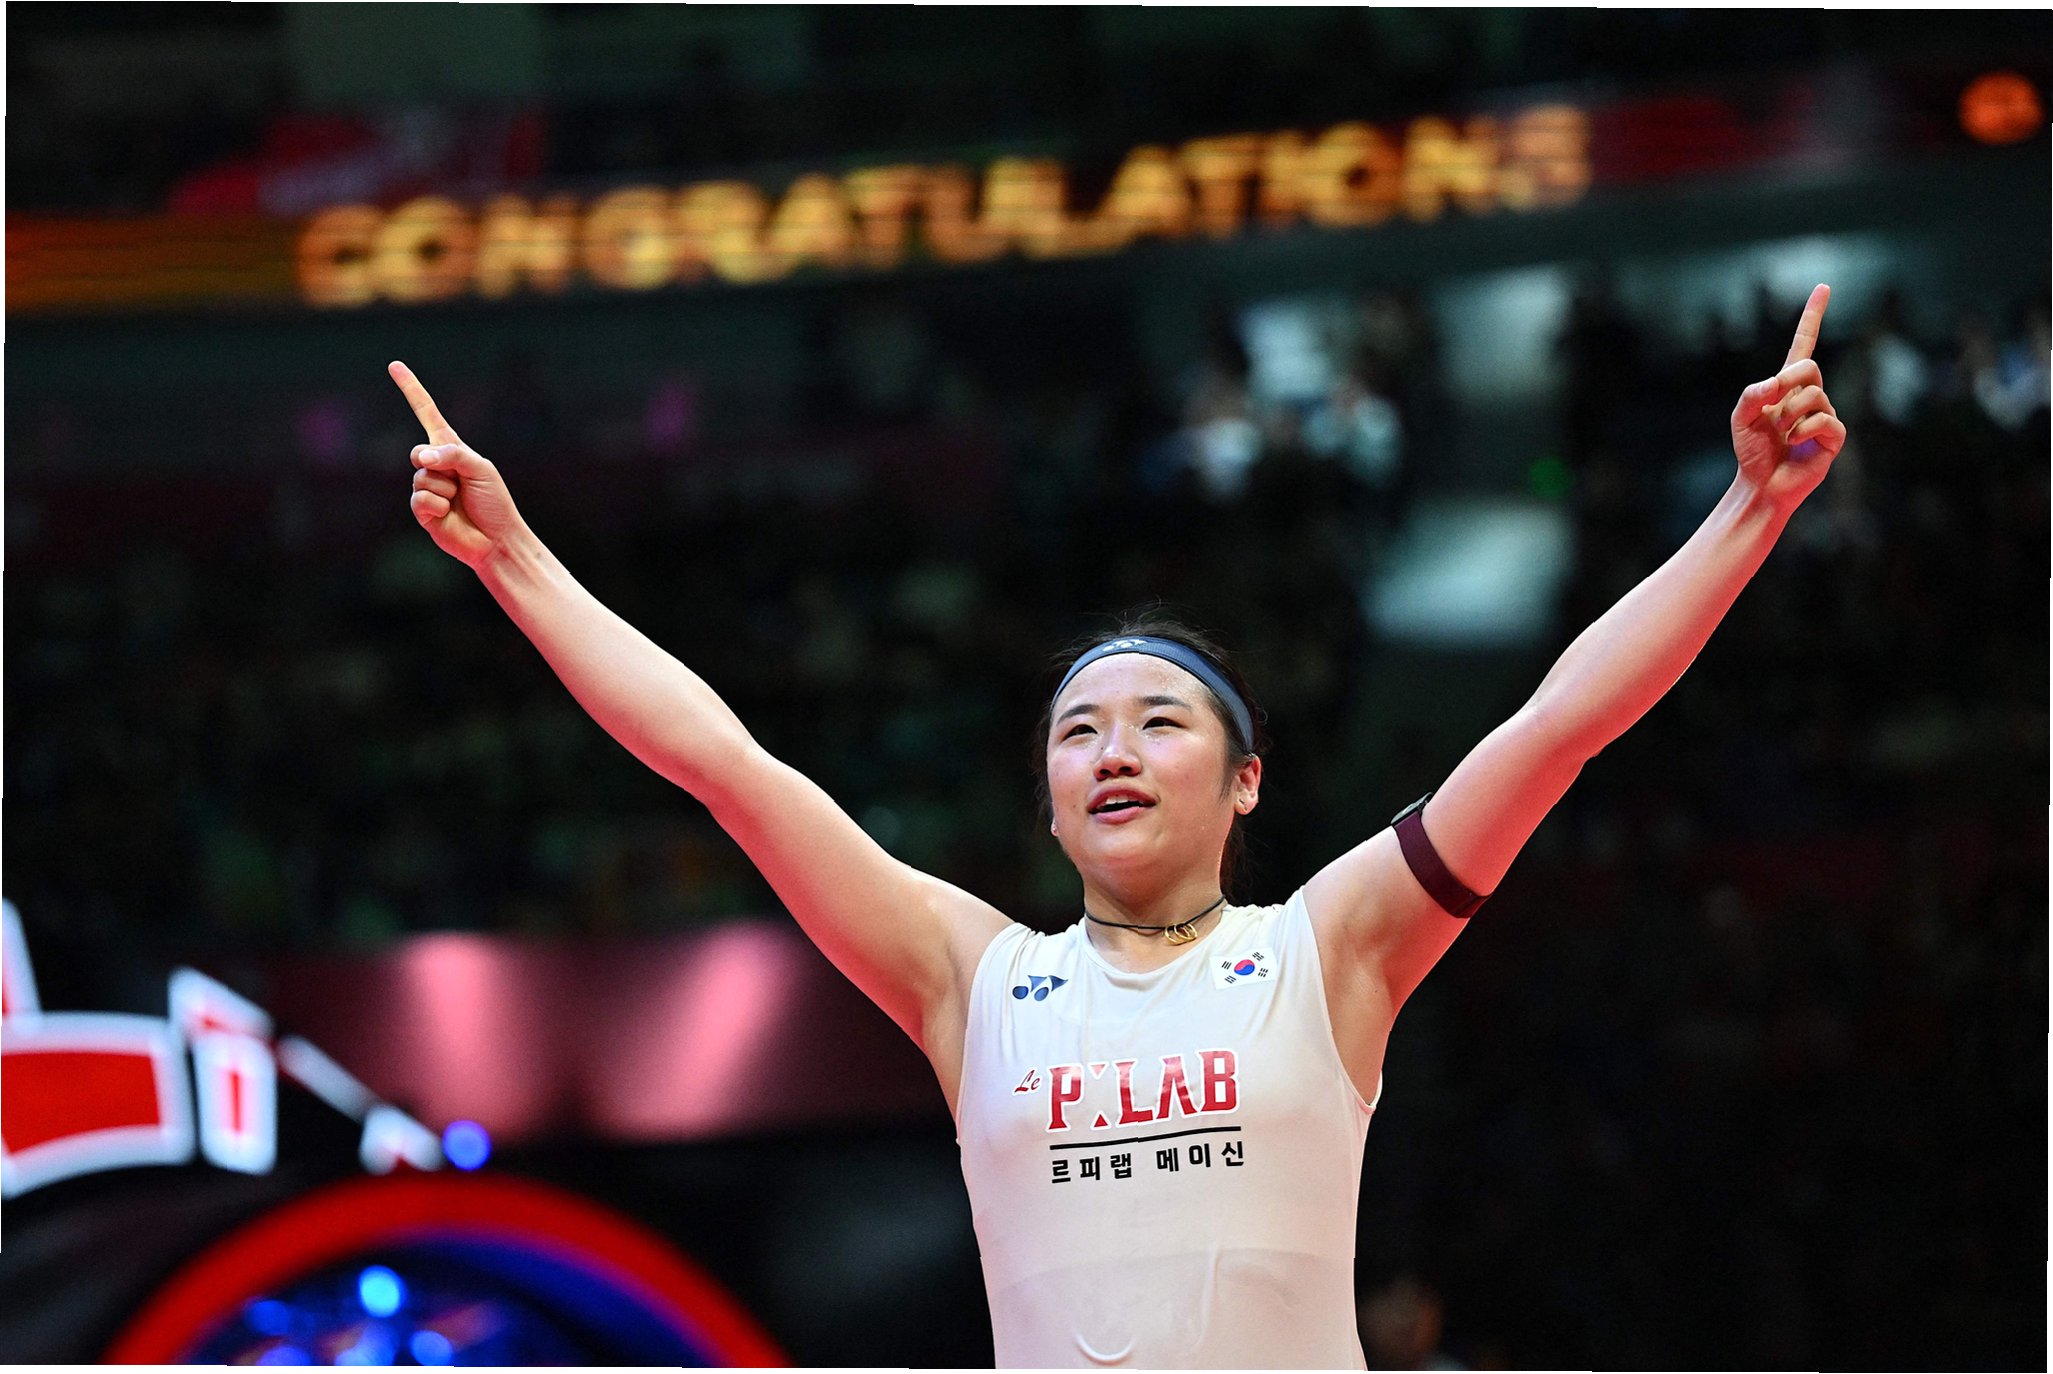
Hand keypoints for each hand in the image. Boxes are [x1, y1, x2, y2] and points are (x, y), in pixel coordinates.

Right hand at [389, 360, 525, 568]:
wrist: (497, 539)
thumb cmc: (494, 502)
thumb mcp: (480, 468)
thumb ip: (452, 454)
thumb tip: (421, 458)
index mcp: (451, 449)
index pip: (426, 413)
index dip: (411, 390)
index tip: (394, 365)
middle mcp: (435, 466)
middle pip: (417, 452)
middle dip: (437, 464)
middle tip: (459, 482)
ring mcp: (426, 489)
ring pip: (421, 479)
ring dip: (445, 491)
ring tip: (459, 502)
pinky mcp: (422, 511)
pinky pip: (420, 499)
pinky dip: (437, 506)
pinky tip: (449, 515)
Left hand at [1730, 284, 1846, 513]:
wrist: (1761, 484)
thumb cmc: (1752, 450)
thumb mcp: (1741, 417)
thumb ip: (1752, 393)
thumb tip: (1777, 382)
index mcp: (1788, 385)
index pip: (1804, 344)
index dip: (1813, 316)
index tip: (1823, 287)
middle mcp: (1811, 395)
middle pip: (1809, 367)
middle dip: (1789, 382)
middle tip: (1773, 408)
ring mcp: (1825, 415)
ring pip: (1814, 395)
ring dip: (1789, 415)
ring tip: (1781, 434)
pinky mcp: (1834, 436)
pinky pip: (1824, 421)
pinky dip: (1802, 431)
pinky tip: (1793, 443)